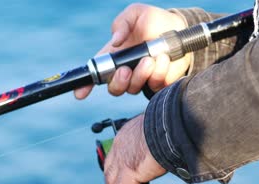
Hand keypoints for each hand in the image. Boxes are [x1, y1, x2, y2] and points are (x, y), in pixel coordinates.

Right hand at [74, 3, 190, 99]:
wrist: (178, 28)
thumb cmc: (153, 20)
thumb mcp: (135, 13)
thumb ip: (122, 23)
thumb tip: (116, 40)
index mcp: (115, 56)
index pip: (96, 74)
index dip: (85, 86)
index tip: (80, 94)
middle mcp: (126, 71)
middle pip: (114, 88)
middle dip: (118, 82)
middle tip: (127, 69)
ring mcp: (142, 79)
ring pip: (134, 89)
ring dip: (142, 75)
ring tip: (153, 58)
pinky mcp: (159, 83)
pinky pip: (155, 86)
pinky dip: (160, 74)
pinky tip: (165, 60)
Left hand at [104, 114, 166, 183]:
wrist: (170, 125)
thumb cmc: (171, 125)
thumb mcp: (160, 135)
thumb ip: (159, 145)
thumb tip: (171, 149)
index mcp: (125, 136)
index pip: (116, 159)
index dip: (123, 174)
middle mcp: (119, 148)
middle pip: (111, 174)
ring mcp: (121, 161)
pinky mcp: (126, 174)